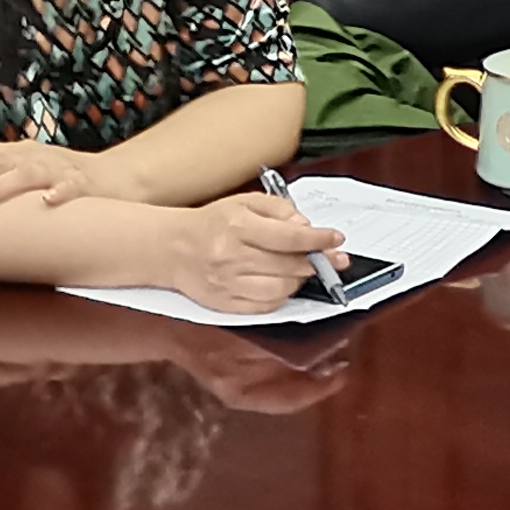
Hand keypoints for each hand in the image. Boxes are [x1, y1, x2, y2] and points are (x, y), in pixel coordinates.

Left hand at [0, 141, 111, 213]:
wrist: (120, 179)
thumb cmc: (65, 182)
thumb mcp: (29, 175)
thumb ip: (0, 180)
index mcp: (20, 153)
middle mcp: (37, 156)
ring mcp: (62, 169)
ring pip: (26, 174)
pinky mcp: (87, 185)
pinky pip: (73, 188)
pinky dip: (60, 193)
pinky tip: (47, 202)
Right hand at [168, 188, 343, 315]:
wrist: (172, 248)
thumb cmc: (212, 223)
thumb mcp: (244, 202)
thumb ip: (279, 209)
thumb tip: (306, 226)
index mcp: (237, 225)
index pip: (289, 236)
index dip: (318, 239)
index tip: (336, 239)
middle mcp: (231, 256)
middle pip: (288, 265)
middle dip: (318, 262)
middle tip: (335, 259)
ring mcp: (228, 283)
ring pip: (280, 289)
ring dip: (300, 280)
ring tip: (305, 270)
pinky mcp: (224, 304)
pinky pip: (264, 307)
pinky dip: (281, 297)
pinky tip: (285, 284)